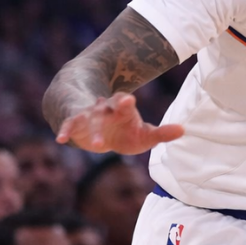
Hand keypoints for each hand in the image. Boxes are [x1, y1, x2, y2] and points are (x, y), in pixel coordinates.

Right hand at [55, 92, 183, 154]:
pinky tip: (61, 140)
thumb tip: (184, 130)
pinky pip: (69, 126)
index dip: (126, 101)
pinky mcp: (75, 123)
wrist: (93, 122)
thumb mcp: (143, 134)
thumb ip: (161, 133)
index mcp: (122, 108)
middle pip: (108, 105)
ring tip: (96, 144)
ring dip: (92, 130)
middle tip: (123, 104)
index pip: (125, 101)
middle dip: (113, 106)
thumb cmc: (122, 129)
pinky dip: (65, 131)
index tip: (130, 100)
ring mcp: (88, 115)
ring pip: (89, 118)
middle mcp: (105, 108)